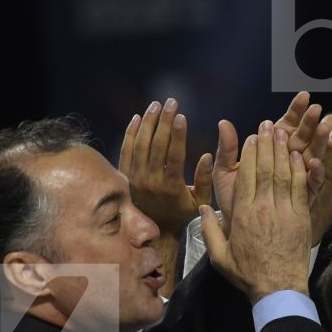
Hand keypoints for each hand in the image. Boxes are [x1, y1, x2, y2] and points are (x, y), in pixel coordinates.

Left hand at [119, 99, 198, 235]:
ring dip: (148, 122)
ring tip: (156, 105)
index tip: (182, 116)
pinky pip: (125, 150)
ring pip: (140, 144)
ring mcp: (135, 178)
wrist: (154, 229)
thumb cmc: (181, 213)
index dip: (178, 134)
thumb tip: (207, 156)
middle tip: (171, 102)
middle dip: (164, 120)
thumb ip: (205, 179)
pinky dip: (131, 132)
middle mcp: (150, 181)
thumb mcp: (199, 201)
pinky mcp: (124, 176)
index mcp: (171, 186)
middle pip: (156, 145)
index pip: (174, 155)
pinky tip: (138, 117)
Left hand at [196, 92, 325, 214]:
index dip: (295, 111)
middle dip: (310, 122)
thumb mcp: (225, 173)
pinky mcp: (304, 197)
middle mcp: (286, 163)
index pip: (285, 126)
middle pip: (302, 138)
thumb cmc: (232, 202)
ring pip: (312, 156)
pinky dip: (316, 173)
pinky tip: (316, 162)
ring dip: (319, 142)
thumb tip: (223, 122)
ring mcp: (297, 179)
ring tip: (324, 126)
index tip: (304, 96)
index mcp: (270, 153)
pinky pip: (313, 183)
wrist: (240, 232)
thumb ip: (227, 150)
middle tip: (318, 107)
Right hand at [198, 121, 312, 302]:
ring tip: (282, 132)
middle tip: (267, 125)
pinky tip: (298, 155)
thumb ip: (209, 231)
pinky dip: (300, 170)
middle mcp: (264, 208)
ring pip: (284, 174)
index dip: (249, 154)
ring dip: (283, 151)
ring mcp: (285, 212)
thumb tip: (202, 208)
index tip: (251, 138)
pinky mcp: (302, 218)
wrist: (278, 289)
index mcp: (242, 215)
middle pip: (265, 168)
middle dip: (266, 144)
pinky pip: (300, 188)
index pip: (245, 176)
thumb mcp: (219, 256)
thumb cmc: (247, 274)